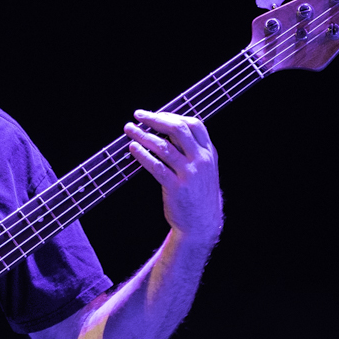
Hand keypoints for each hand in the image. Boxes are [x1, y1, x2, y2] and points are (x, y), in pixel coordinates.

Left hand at [124, 109, 222, 244]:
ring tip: (129, 130)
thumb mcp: (204, 169)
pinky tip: (133, 149)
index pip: (194, 124)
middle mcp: (201, 161)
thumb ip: (192, 150)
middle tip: (138, 115)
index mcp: (209, 153)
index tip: (156, 115)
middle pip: (177, 130)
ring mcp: (189, 174)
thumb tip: (166, 130)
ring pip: (163, 147)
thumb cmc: (198, 194)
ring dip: (143, 135)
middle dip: (155, 119)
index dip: (173, 115)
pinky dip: (142, 155)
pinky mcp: (176, 188)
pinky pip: (156, 166)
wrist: (202, 224)